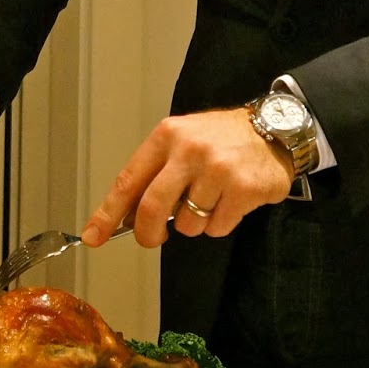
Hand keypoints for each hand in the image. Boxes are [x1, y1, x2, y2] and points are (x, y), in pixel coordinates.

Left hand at [81, 106, 293, 247]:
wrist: (274, 128)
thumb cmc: (221, 139)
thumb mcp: (182, 140)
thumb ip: (156, 172)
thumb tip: (126, 216)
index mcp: (166, 136)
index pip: (128, 181)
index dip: (107, 213)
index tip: (93, 236)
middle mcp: (189, 150)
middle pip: (152, 208)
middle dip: (148, 233)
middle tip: (153, 239)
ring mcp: (217, 169)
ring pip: (188, 224)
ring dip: (195, 223)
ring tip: (210, 200)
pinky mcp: (242, 188)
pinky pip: (217, 227)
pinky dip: (220, 223)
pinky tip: (230, 201)